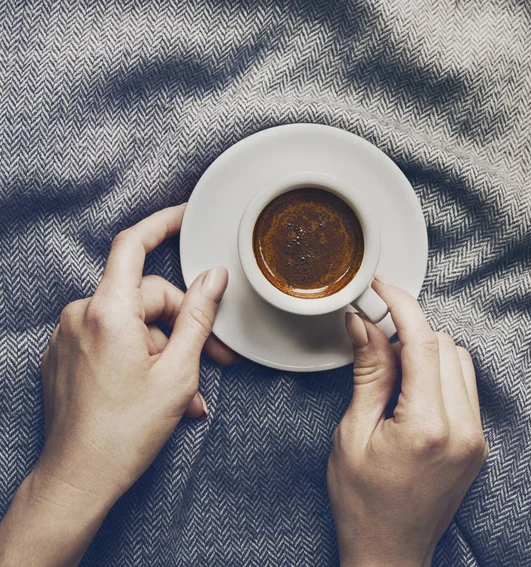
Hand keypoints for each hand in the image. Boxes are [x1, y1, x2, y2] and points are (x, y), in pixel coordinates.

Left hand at [0, 204, 236, 565]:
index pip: (133, 245)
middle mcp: (82, 315)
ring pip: (132, 323)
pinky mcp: (66, 354)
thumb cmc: (127, 431)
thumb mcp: (178, 371)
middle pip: (145, 296)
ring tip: (185, 393)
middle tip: (214, 357)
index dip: (162, 223)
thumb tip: (214, 278)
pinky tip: (158, 391)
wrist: (77, 478)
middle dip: (182, 323)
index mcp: (108, 312)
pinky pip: (111, 339)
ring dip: (163, 350)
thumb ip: (198, 316)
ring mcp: (69, 335)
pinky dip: (139, 357)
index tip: (185, 215)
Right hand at [327, 279, 486, 566]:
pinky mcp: (477, 443)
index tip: (382, 288)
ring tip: (391, 371)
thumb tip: (364, 325)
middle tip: (374, 339)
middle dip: (408, 332)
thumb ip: (368, 373)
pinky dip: (439, 371)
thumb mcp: (353, 432)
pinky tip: (411, 388)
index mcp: (427, 427)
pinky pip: (465, 385)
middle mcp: (462, 430)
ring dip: (425, 350)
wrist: (389, 550)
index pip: (423, 344)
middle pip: (445, 345)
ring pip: (459, 360)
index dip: (402, 306)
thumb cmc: (362, 500)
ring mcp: (475, 437)